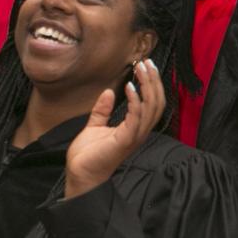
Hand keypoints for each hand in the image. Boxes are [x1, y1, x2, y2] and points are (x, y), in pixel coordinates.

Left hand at [65, 60, 164, 198]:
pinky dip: (135, 101)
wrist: (80, 175)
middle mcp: (139, 132)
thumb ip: (102, 110)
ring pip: (151, 108)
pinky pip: (135, 117)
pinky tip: (129, 87)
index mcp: (134, 129)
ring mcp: (134, 137)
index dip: (152, 84)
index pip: (152, 103)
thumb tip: (108, 92)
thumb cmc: (88, 156)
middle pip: (157, 103)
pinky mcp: (124, 140)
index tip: (144, 65)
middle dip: (154, 81)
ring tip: (141, 69)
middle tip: (146, 62)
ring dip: (148, 86)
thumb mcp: (95, 126)